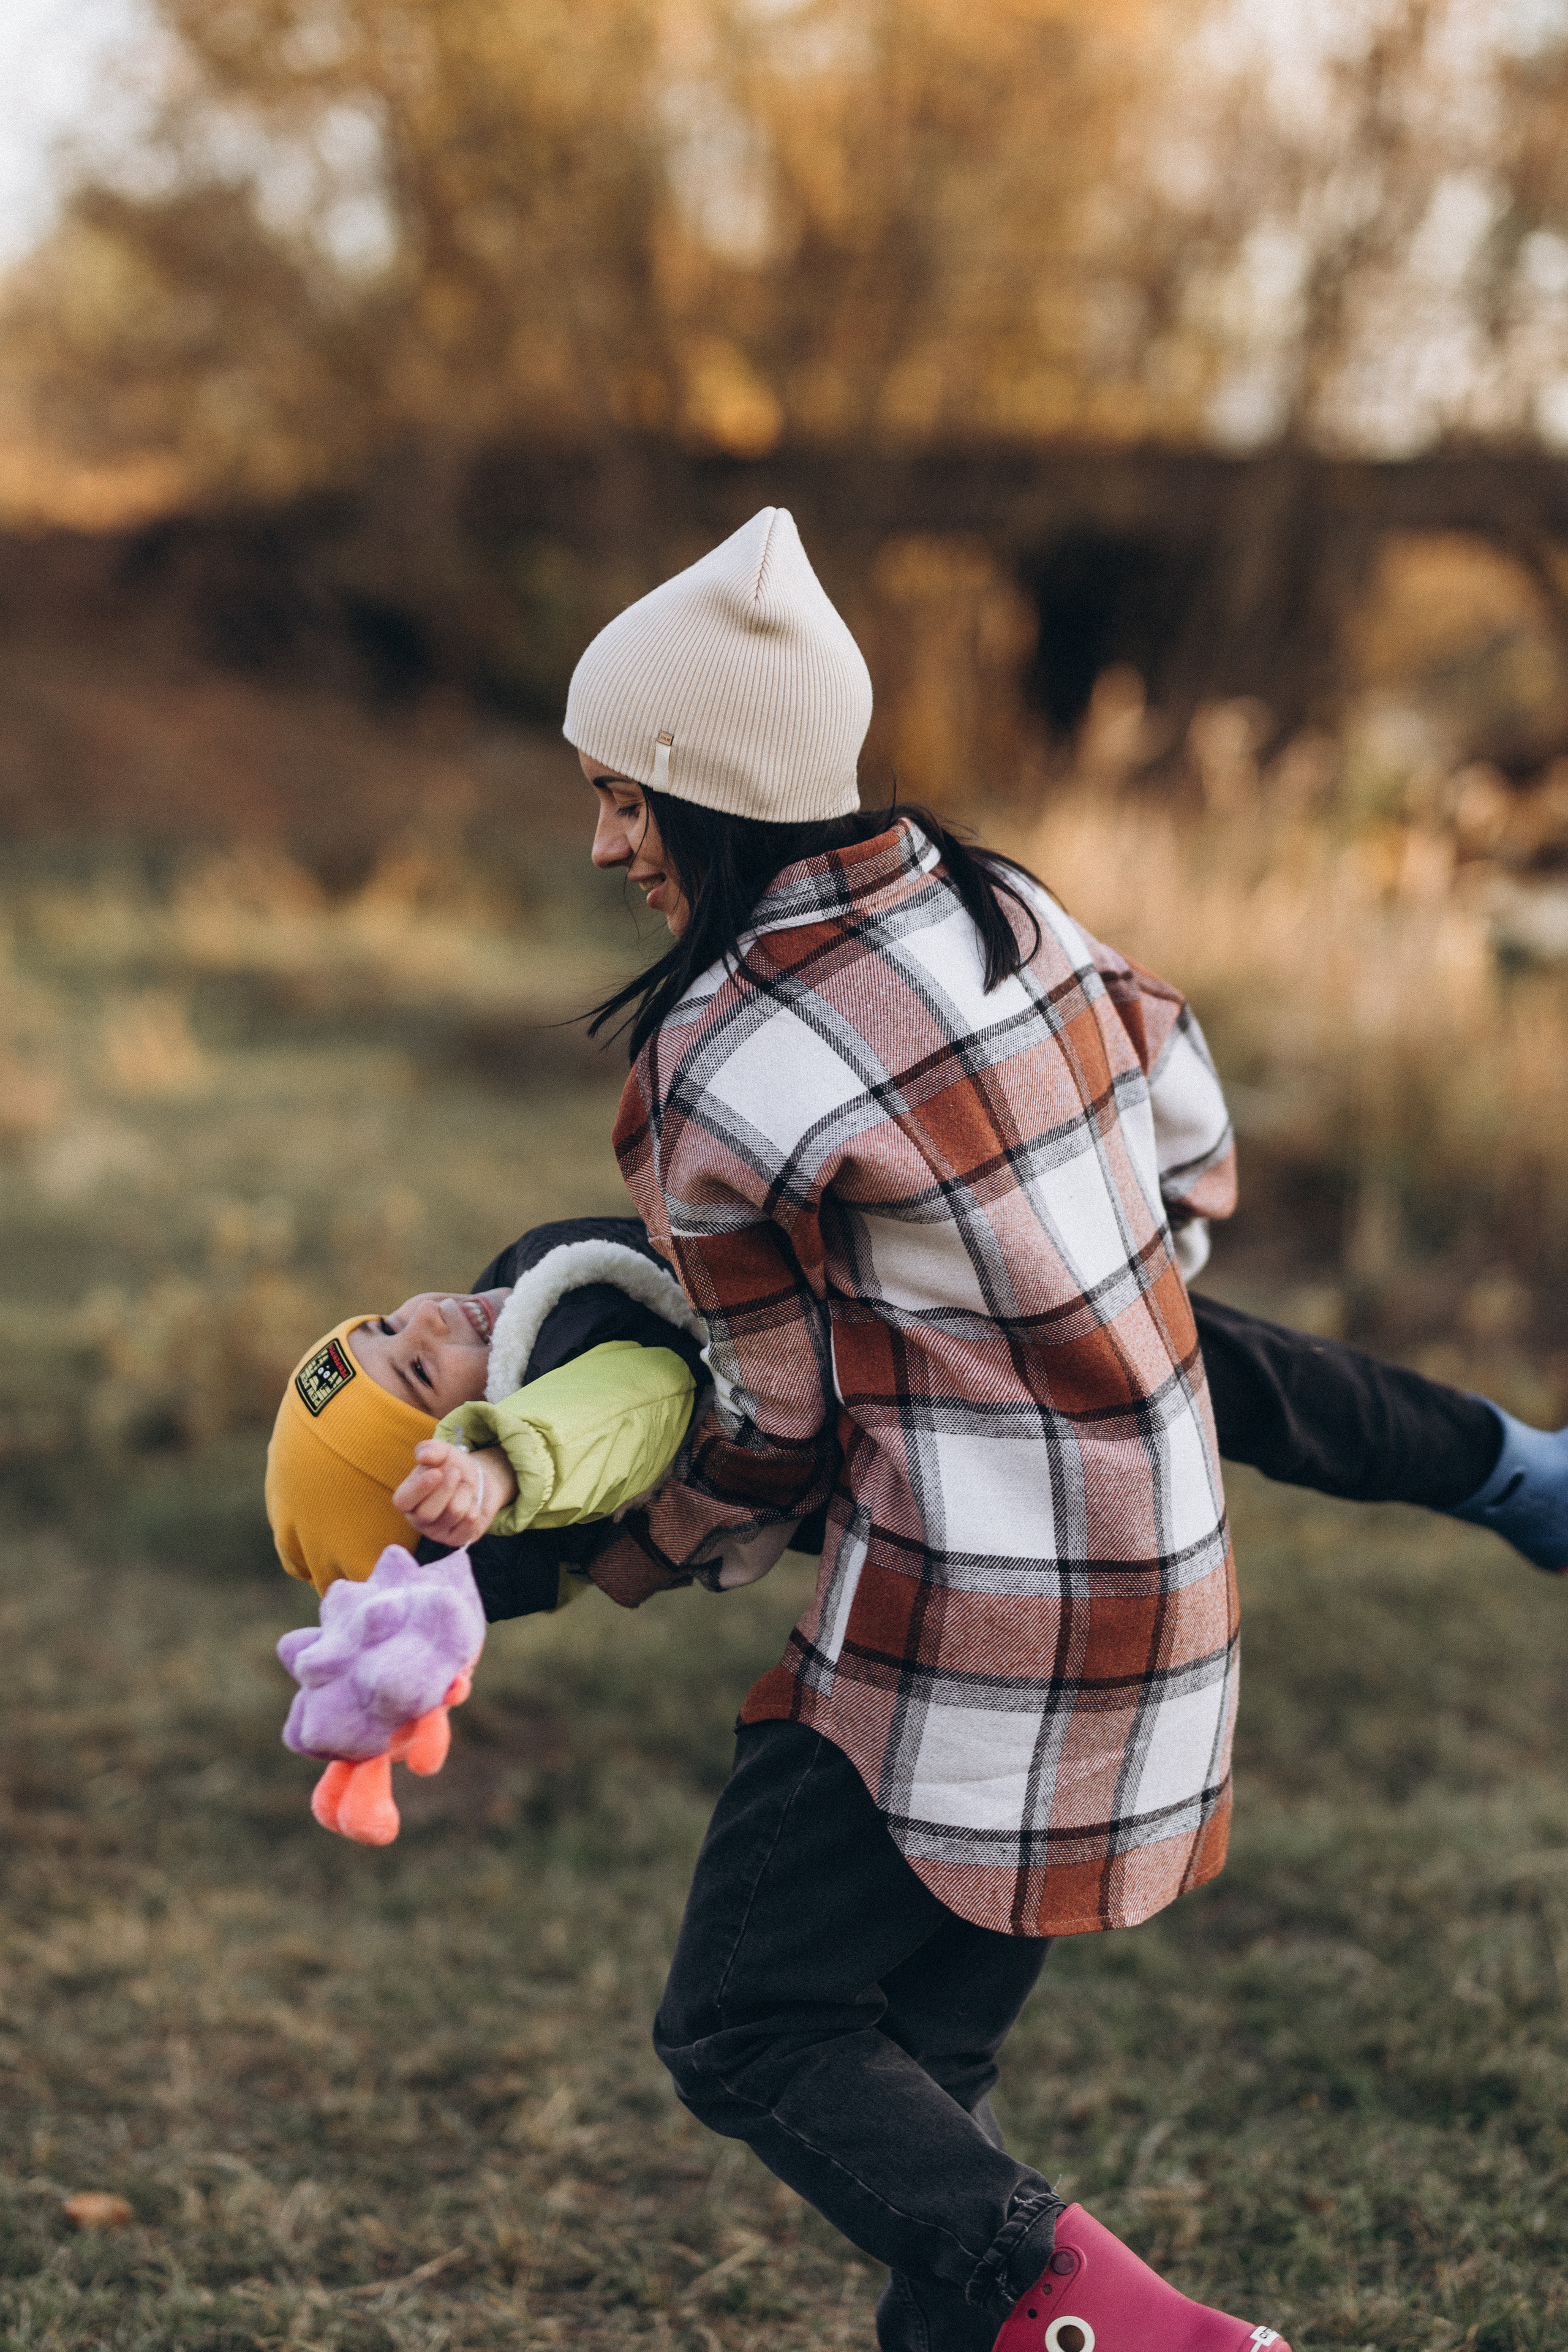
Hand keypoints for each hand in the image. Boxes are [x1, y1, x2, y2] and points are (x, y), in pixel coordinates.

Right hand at [394, 1439, 518, 1546]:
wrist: (478, 1481)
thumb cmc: (453, 1467)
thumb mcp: (443, 1453)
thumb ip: (431, 1449)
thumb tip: (424, 1455)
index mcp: (406, 1499)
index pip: (403, 1501)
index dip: (419, 1488)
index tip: (437, 1472)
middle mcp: (418, 1519)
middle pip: (428, 1513)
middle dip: (447, 1489)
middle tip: (456, 1473)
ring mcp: (437, 1532)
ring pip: (453, 1514)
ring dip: (465, 1494)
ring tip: (464, 1487)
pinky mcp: (457, 1540)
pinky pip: (469, 1526)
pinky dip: (475, 1508)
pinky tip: (471, 1504)